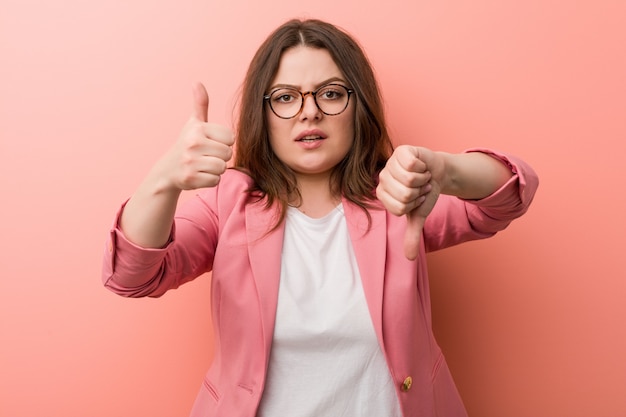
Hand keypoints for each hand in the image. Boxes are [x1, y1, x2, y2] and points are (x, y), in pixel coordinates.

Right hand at [157, 82, 233, 190]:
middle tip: (206, 156)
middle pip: (228, 153)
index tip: (210, 143)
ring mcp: (191, 162)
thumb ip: (200, 104)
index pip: (230, 138)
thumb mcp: (193, 123)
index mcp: (198, 129)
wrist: (168, 169)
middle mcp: (193, 144)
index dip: (223, 142)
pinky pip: (215, 180)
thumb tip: (197, 82)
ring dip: (216, 169)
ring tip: (203, 165)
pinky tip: (199, 175)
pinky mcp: (191, 179)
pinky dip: (210, 180)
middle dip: (220, 157)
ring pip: (222, 167)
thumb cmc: (187, 143)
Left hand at [376, 145, 442, 259]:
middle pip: (404, 194)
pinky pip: (412, 164)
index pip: (399, 208)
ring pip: (409, 179)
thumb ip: (412, 235)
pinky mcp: (402, 151)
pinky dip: (423, 167)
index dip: (413, 204)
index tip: (415, 199)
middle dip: (419, 193)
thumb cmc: (424, 192)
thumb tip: (409, 259)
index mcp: (382, 194)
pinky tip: (421, 165)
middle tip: (419, 187)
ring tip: (421, 177)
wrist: (437, 173)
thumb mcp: (418, 215)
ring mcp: (391, 163)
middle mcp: (383, 178)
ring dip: (422, 180)